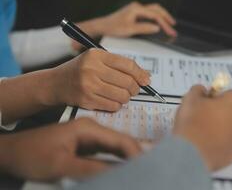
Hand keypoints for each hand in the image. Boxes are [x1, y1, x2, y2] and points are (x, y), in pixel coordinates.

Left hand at [0, 118, 141, 180]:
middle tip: (149, 169)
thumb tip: (120, 173)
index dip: (137, 153)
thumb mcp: (62, 164)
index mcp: (89, 128)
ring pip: (115, 148)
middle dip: (135, 155)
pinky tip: (123, 168)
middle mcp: (92, 129)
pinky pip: (106, 154)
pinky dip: (116, 161)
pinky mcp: (85, 146)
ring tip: (141, 169)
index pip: (121, 139)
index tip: (148, 167)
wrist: (13, 152)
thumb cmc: (33, 154)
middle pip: (121, 142)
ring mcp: (89, 137)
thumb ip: (92, 169)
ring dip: (127, 159)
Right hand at [50, 48, 149, 110]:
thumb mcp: (97, 60)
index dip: (140, 74)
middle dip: (135, 88)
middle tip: (133, 90)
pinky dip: (117, 105)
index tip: (146, 80)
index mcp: (96, 55)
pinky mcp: (87, 100)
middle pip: (127, 82)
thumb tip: (145, 76)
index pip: (127, 65)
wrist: (55, 83)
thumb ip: (119, 65)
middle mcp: (92, 69)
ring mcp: (88, 86)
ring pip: (122, 96)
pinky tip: (111, 100)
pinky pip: (113, 106)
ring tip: (121, 95)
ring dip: (126, 98)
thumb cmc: (80, 70)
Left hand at [78, 2, 176, 37]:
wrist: (103, 26)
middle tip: (173, 26)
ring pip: (153, 10)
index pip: (155, 15)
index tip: (170, 31)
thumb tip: (156, 28)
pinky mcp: (134, 13)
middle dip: (166, 17)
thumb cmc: (113, 28)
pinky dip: (156, 17)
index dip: (164, 24)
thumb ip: (144, 28)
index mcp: (136, 9)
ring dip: (162, 16)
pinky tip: (158, 23)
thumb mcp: (130, 30)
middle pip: (157, 9)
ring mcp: (136, 9)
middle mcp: (137, 7)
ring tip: (169, 23)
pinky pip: (148, 13)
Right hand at [173, 85, 231, 170]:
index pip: (230, 94)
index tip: (204, 102)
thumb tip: (203, 91)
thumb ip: (198, 90)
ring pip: (230, 129)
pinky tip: (204, 146)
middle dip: (221, 113)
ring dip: (220, 129)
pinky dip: (218, 144)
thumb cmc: (192, 120)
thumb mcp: (190, 98)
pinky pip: (226, 145)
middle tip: (203, 117)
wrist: (191, 153)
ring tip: (202, 134)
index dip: (217, 97)